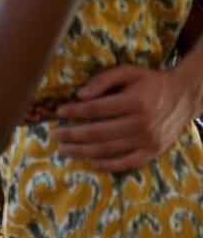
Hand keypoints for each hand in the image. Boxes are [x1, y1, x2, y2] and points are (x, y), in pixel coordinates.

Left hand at [53, 65, 192, 170]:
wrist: (184, 95)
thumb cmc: (151, 82)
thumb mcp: (129, 72)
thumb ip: (103, 80)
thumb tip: (80, 94)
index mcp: (134, 101)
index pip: (96, 108)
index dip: (75, 111)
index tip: (59, 112)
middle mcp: (141, 122)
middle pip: (98, 132)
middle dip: (72, 134)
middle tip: (54, 135)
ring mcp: (148, 139)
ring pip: (108, 149)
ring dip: (82, 151)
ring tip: (63, 150)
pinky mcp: (154, 150)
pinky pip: (128, 162)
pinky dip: (109, 165)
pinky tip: (91, 163)